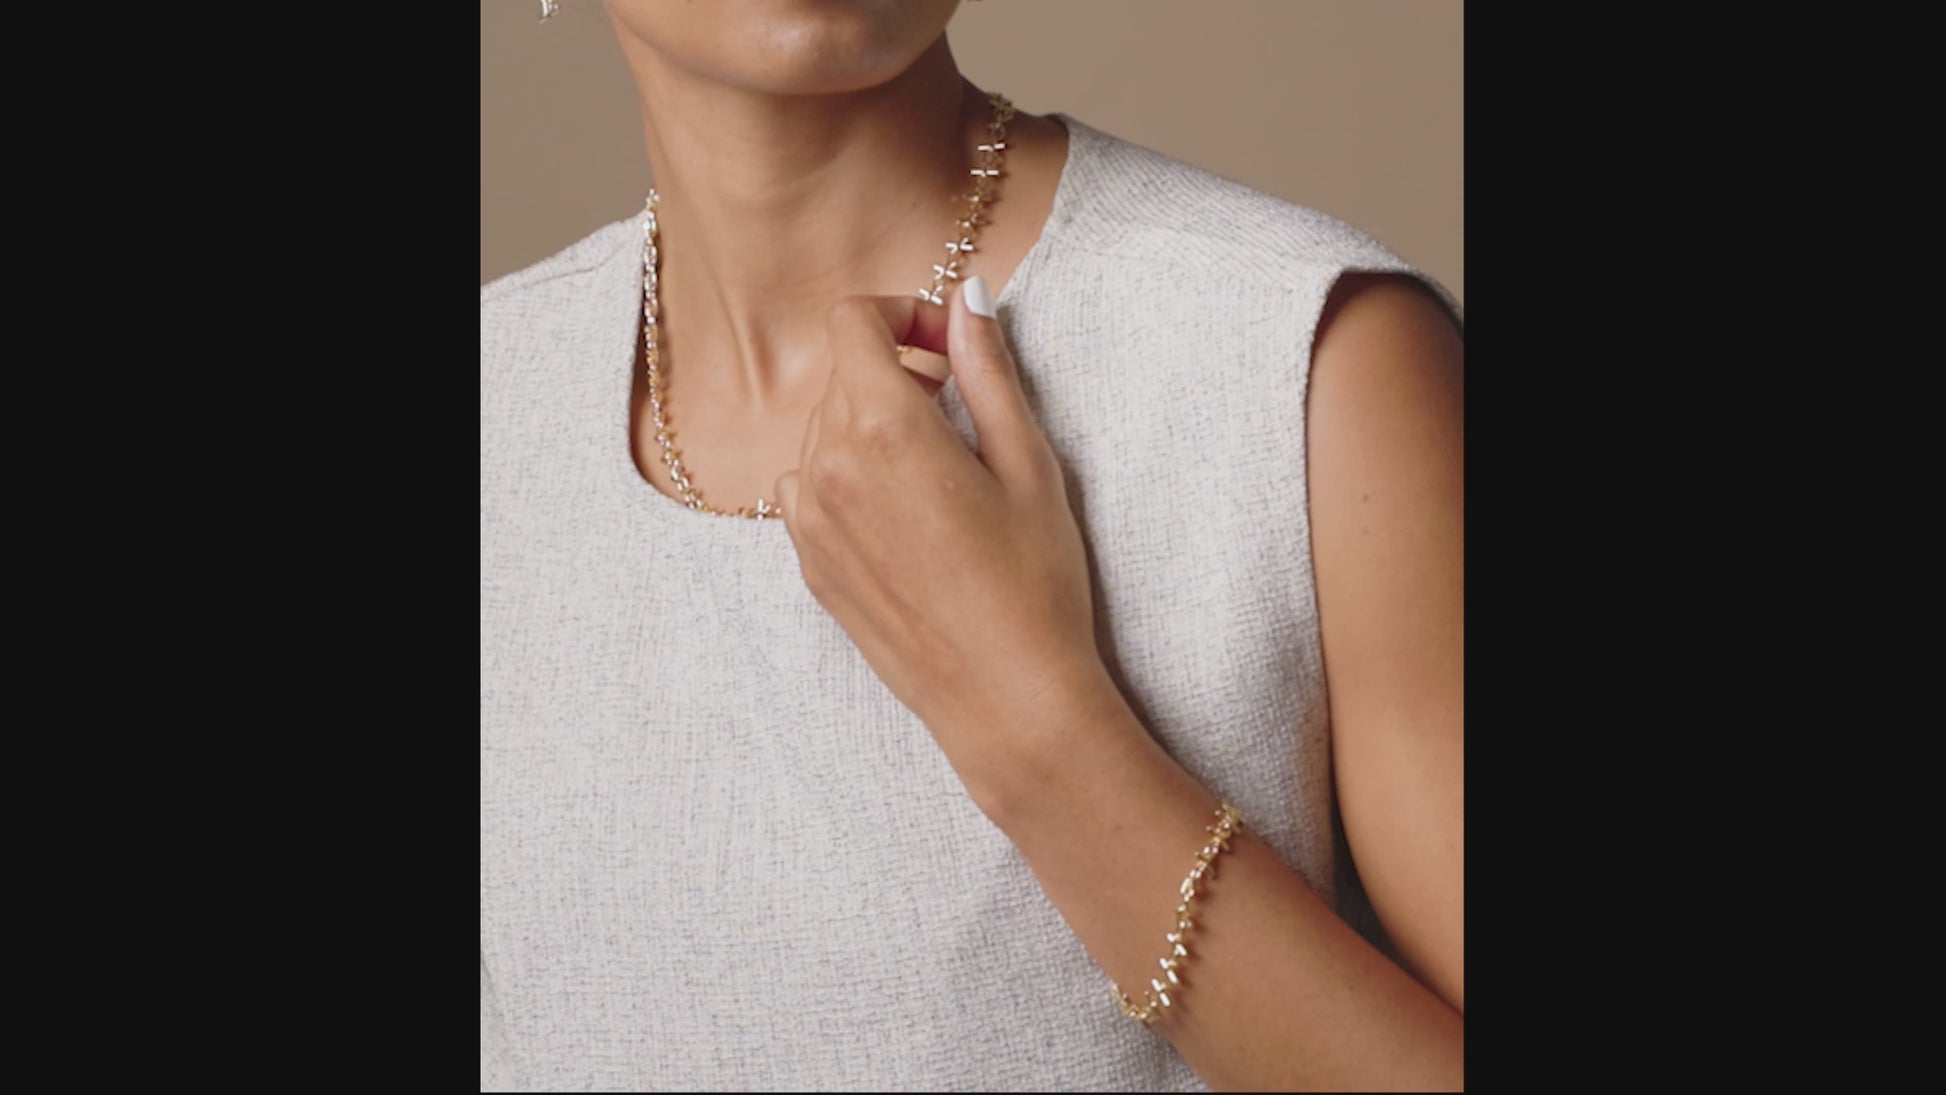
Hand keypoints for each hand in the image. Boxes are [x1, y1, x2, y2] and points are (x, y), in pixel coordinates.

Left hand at [774, 279, 1112, 807]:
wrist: (1006, 700)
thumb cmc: (1034, 584)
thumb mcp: (1028, 463)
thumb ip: (986, 371)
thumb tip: (968, 300)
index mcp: (881, 430)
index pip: (852, 321)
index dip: (903, 317)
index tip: (948, 351)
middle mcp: (826, 469)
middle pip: (840, 375)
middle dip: (896, 371)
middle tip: (961, 409)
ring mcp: (807, 522)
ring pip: (823, 431)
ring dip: (871, 425)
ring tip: (939, 471)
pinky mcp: (810, 565)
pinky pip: (812, 488)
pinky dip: (851, 477)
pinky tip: (911, 517)